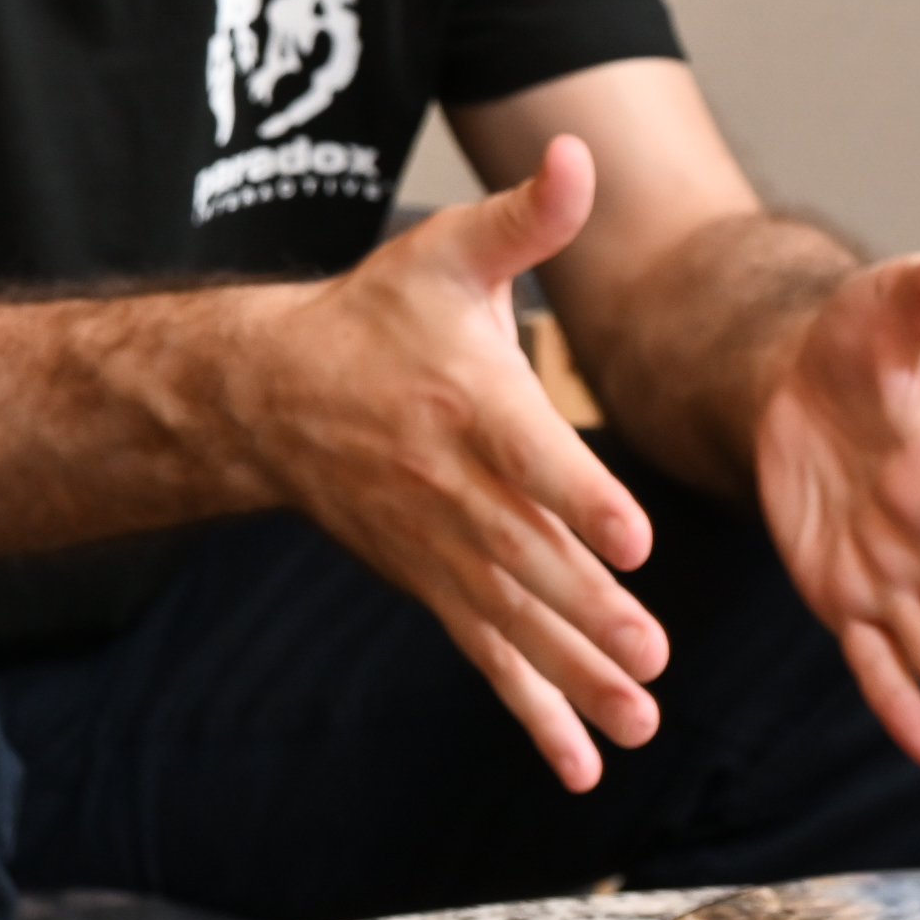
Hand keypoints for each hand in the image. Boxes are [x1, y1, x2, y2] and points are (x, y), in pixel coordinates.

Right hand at [242, 135, 667, 790]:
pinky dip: (530, 711)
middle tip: (650, 656)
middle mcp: (452, 483)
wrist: (269, 391)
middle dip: (589, 611)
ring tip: (638, 717)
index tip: (632, 538)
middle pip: (528, 555)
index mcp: (469, 400)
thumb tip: (578, 154)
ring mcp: (439, 543)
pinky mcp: (432, 584)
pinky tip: (582, 765)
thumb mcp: (447, 254)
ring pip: (514, 617)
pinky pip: (484, 655)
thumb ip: (527, 218)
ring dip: (574, 674)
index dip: (579, 496)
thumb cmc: (379, 316)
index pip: (529, 454)